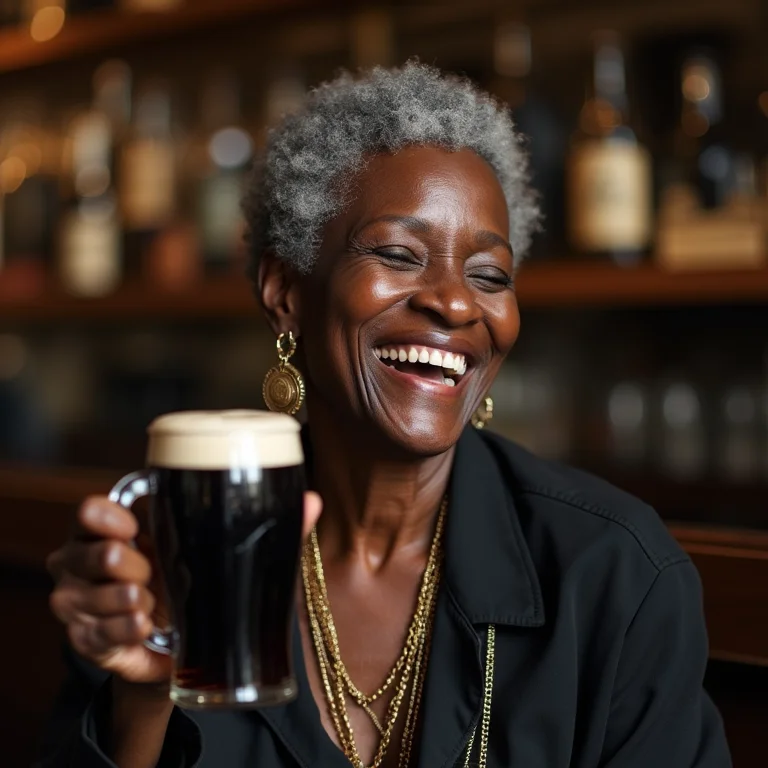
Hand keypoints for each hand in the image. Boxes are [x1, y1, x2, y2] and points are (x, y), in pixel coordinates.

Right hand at [47, 491, 322, 685]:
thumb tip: (312, 500)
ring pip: (79, 598)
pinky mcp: (86, 642)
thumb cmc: (201, 584)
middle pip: (76, 554)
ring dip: (120, 602)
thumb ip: (267, 526)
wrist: (187, 649)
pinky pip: (92, 637)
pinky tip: (145, 628)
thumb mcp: (230, 553)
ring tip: (152, 606)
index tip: (129, 524)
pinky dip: (120, 632)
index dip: (100, 515)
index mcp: (121, 529)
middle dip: (117, 563)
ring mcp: (81, 603)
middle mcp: (88, 562)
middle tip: (147, 575)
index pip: (90, 512)